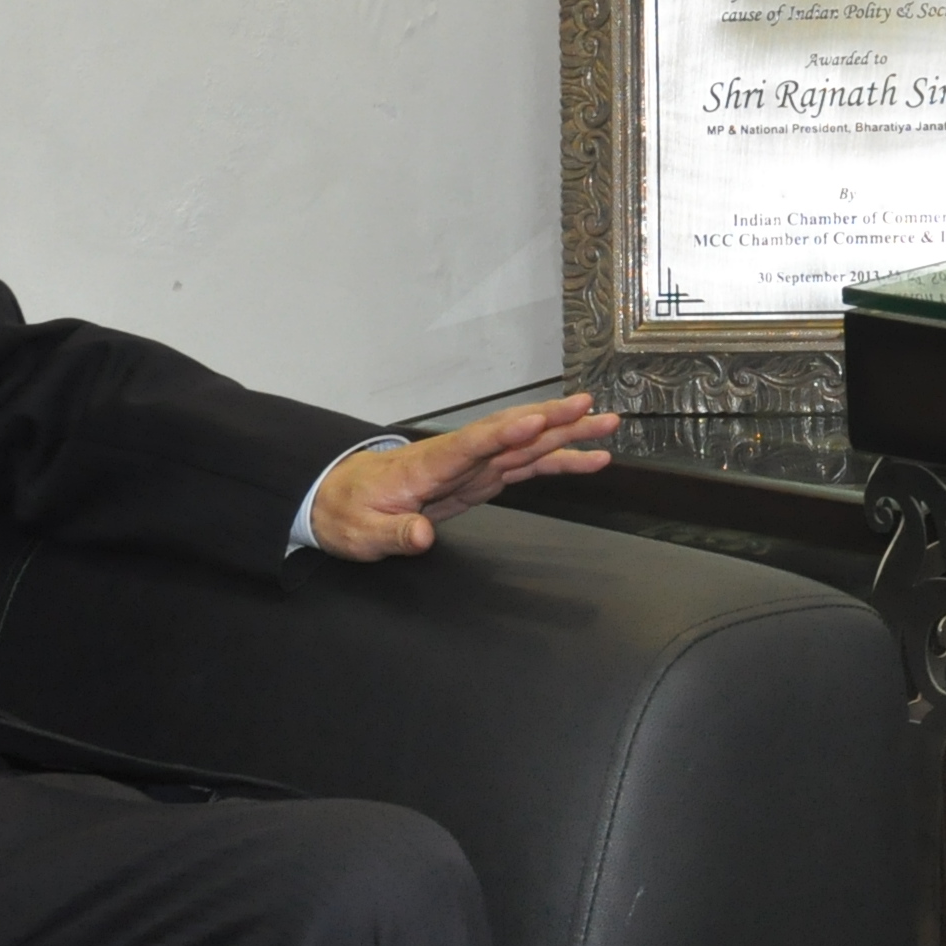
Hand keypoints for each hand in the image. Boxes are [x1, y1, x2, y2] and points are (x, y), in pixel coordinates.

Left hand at [308, 394, 621, 560]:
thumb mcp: (361, 533)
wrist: (339, 500)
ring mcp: (473, 465)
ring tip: (606, 426)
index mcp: (426, 465)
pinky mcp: (482, 478)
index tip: (533, 422)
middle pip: (509, 433)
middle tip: (590, 409)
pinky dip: (557, 461)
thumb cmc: (348, 512)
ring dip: (566, 434)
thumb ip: (393, 534)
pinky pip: (526, 466)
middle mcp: (456, 457)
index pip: (469, 445)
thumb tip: (420, 537)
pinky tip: (589, 460)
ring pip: (526, 445)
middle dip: (551, 420)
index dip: (502, 434)